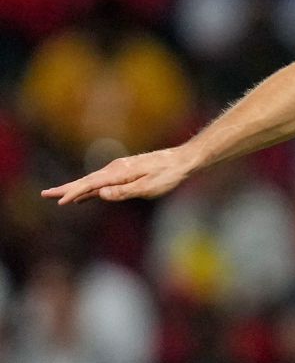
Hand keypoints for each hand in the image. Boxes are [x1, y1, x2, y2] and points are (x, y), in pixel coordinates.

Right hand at [41, 147, 197, 204]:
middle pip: (86, 181)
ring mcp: (119, 169)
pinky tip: (85, 195)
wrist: (182, 161)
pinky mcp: (124, 172)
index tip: (60, 201)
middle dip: (66, 188)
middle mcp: (115, 168)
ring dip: (75, 188)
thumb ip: (124, 192)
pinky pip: (102, 182)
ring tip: (58, 196)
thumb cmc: (168, 175)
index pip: (91, 184)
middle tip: (45, 194)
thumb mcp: (148, 187)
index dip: (75, 193)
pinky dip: (90, 189)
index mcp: (119, 172)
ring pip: (92, 181)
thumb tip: (101, 194)